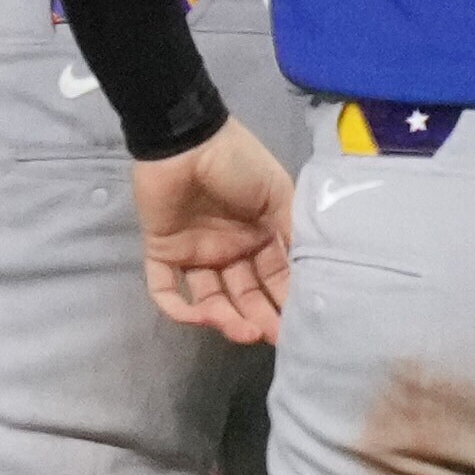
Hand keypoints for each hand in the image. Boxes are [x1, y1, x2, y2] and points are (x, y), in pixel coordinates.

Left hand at [136, 120, 294, 343]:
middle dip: (258, 317)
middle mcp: (230, 249)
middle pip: (244, 294)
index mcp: (260, 235)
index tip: (296, 325)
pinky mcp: (163, 252)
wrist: (188, 138)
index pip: (274, 278)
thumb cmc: (238, 163)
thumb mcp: (278, 193)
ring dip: (225, 318)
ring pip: (210, 298)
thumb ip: (292, 232)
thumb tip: (310, 273)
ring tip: (242, 330)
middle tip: (269, 336)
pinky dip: (178, 308)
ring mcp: (196, 252)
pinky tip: (199, 316)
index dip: (284, 302)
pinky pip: (166, 289)